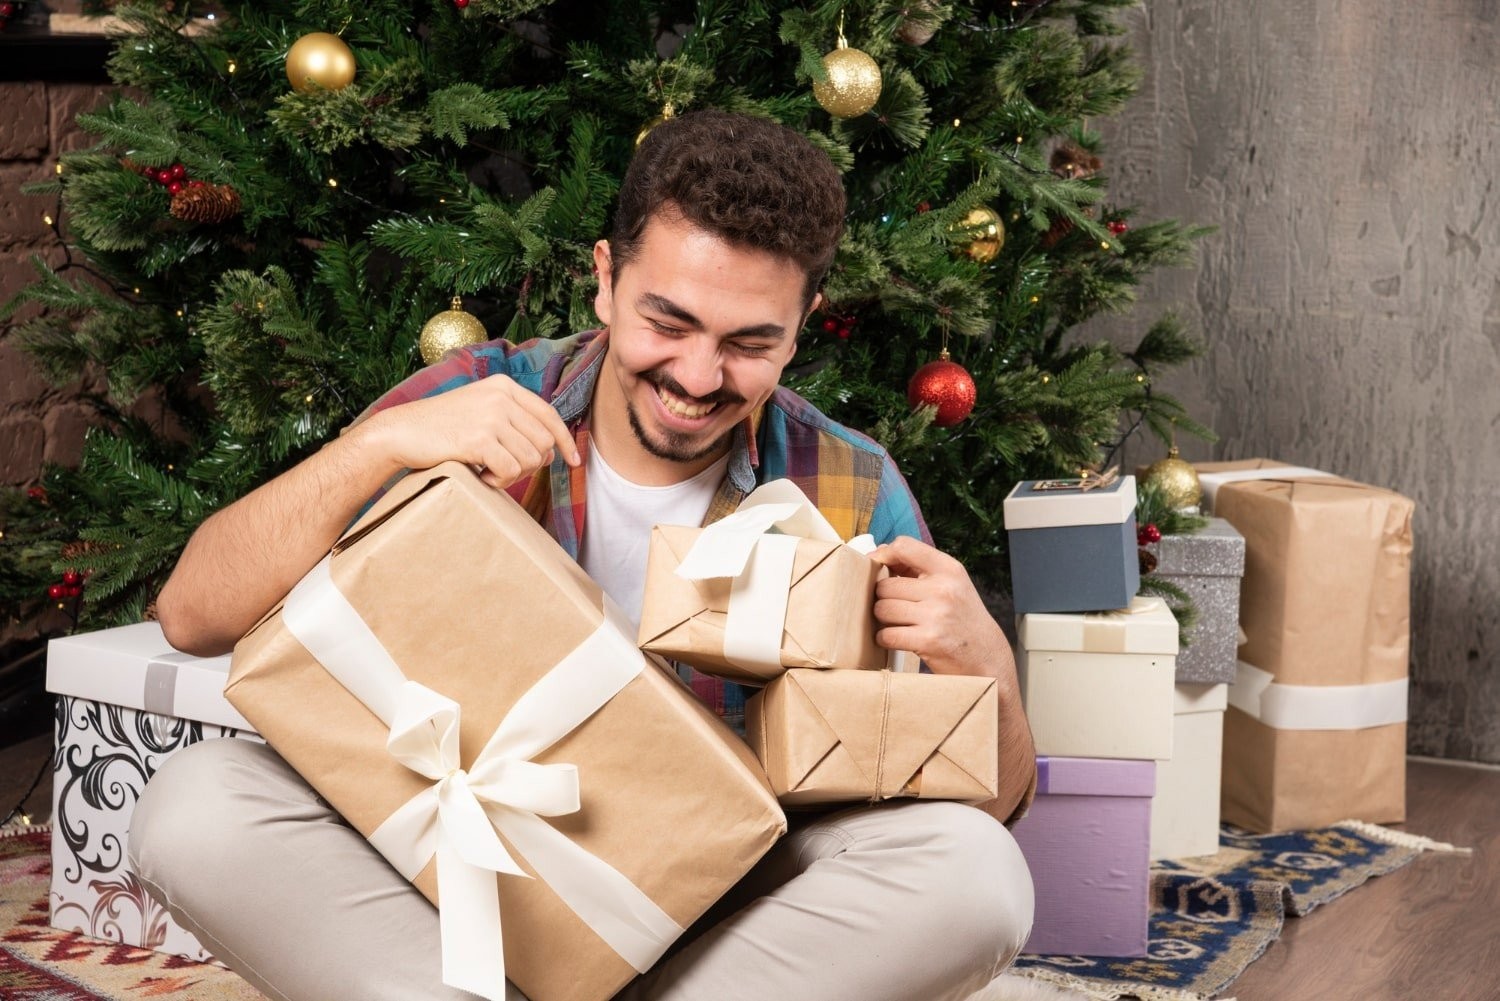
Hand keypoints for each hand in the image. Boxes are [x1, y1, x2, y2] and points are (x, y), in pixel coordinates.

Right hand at [362, 375, 580, 489]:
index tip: (573, 461)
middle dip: (531, 464)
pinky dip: (499, 480)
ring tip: (488, 470)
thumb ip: (513, 421)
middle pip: (543, 441)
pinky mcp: (479, 438)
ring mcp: (491, 416)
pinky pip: (511, 469)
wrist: (401, 431)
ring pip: (530, 458)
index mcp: (504, 386)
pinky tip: (482, 475)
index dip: (564, 441)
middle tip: (505, 469)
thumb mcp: (480, 409)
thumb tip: (550, 451)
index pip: (549, 414)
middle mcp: (501, 396)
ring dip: (512, 473)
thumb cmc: (441, 427)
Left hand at [869, 535, 1010, 677]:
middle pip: (885, 585)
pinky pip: (885, 635)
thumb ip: (918, 568)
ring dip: (883, 620)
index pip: (904, 546)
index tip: (877, 567)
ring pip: (882, 609)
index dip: (883, 555)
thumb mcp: (951, 585)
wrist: (987, 657)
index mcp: (949, 569)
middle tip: (898, 609)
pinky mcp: (928, 641)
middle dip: (884, 599)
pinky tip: (898, 639)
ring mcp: (936, 615)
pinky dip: (885, 639)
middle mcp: (944, 588)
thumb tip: (880, 553)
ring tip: (899, 624)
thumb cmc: (962, 619)